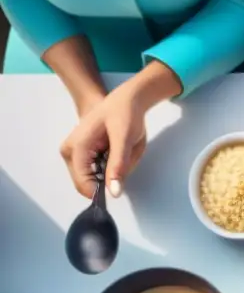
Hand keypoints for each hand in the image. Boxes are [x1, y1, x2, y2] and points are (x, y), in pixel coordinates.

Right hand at [60, 82, 146, 198]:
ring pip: (91, 179)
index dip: (102, 192)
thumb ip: (119, 166)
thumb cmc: (124, 116)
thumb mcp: (126, 140)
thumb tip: (114, 193)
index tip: (118, 186)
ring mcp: (71, 152)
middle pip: (85, 183)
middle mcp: (68, 151)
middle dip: (106, 179)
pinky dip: (106, 168)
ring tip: (117, 153)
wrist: (124, 100)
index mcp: (77, 147)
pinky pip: (93, 172)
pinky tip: (112, 153)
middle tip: (121, 160)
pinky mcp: (78, 154)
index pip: (84, 184)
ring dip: (108, 173)